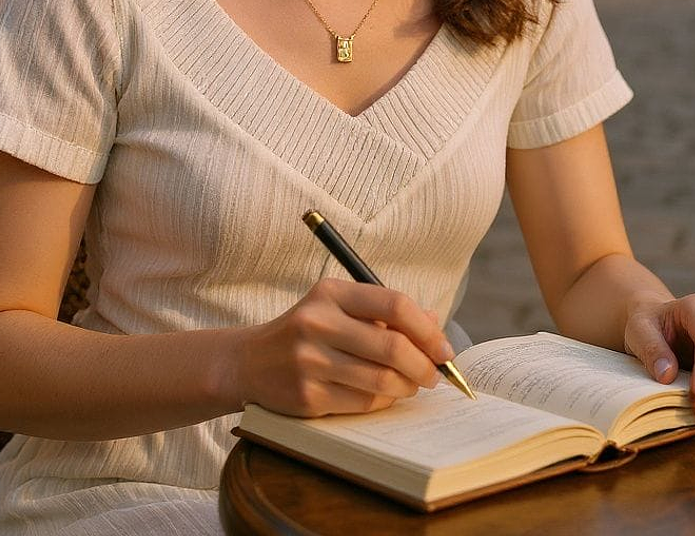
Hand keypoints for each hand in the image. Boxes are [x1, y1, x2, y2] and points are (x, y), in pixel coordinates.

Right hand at [235, 278, 451, 416]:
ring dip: (408, 387)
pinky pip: (363, 402)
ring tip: (413, 385)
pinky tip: (385, 394)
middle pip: (392, 347)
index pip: (394, 304)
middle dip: (424, 365)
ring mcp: (310, 362)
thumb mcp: (339, 307)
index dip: (427, 330)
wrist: (250, 361)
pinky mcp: (307, 397)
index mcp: (331, 293)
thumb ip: (384, 311)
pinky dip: (383, 401)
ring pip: (381, 381)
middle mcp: (318, 323)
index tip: (444, 349)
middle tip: (435, 374)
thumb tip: (434, 324)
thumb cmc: (308, 330)